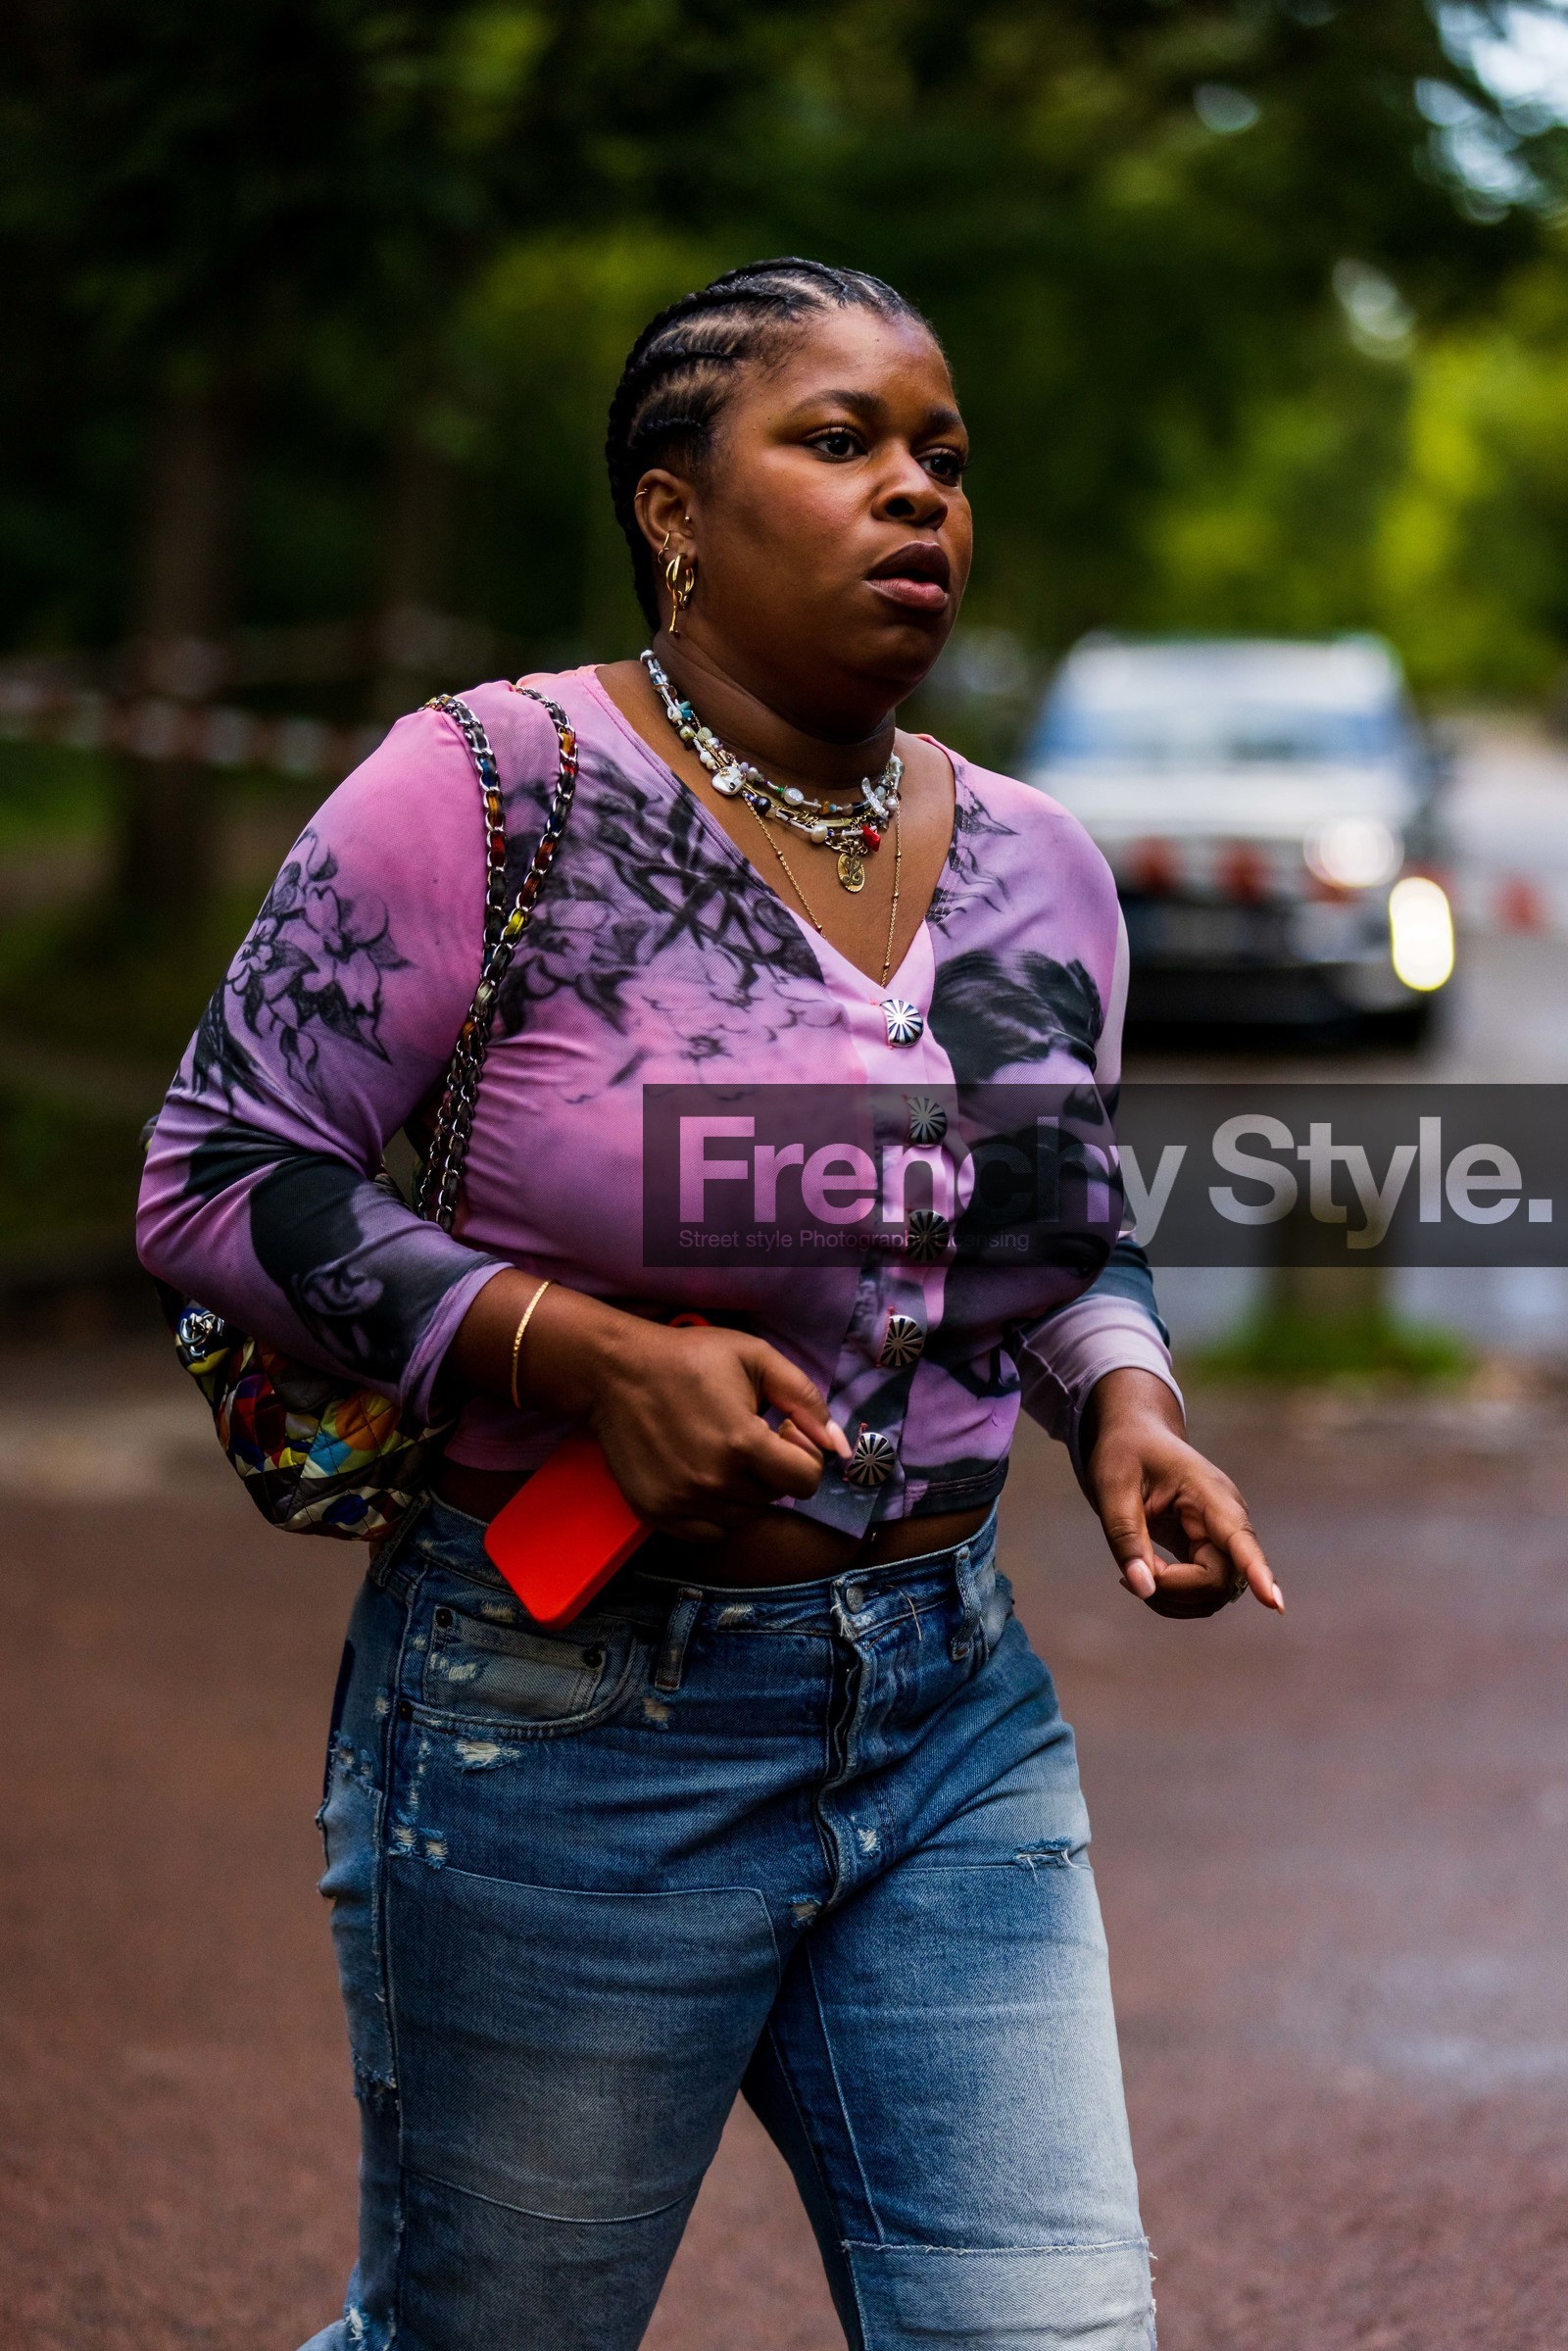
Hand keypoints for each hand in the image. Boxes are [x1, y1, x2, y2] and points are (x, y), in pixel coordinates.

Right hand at [451, 1275, 850, 1540]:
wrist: (616, 1371)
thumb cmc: (689, 1358)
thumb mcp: (757, 1358)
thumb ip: (805, 1400)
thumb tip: (840, 1447)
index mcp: (743, 1443)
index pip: (805, 1482)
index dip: (801, 1455)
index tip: (778, 1429)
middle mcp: (714, 1481)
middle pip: (773, 1498)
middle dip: (770, 1469)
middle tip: (745, 1434)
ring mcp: (682, 1502)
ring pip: (743, 1517)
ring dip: (744, 1491)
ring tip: (721, 1451)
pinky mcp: (656, 1513)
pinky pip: (708, 1533)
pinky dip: (715, 1511)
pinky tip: (702, 1475)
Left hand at [1081, 1368, 1282, 1618]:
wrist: (1136, 1438)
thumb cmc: (1125, 1454)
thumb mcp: (1112, 1488)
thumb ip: (1126, 1537)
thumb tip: (1144, 1589)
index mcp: (1210, 1493)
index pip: (1239, 1539)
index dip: (1257, 1573)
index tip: (1275, 1604)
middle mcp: (1226, 1519)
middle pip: (1219, 1580)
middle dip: (1174, 1589)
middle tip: (1124, 1575)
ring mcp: (1222, 1538)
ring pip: (1213, 1594)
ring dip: (1172, 1598)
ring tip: (1130, 1573)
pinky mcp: (1210, 1552)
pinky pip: (1202, 1592)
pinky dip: (1172, 1596)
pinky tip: (1143, 1575)